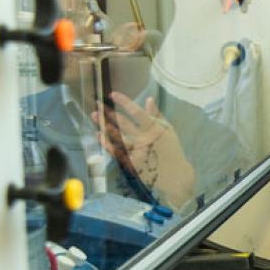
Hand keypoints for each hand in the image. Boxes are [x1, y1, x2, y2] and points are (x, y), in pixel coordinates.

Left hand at [95, 92, 195, 207]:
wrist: (175, 175)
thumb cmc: (171, 150)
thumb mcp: (168, 130)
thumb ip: (156, 115)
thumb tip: (149, 99)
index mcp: (156, 129)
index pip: (137, 112)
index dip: (124, 102)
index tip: (113, 94)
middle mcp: (146, 139)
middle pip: (124, 123)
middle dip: (109, 112)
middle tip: (97, 103)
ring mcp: (138, 152)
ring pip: (117, 136)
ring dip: (105, 125)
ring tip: (94, 115)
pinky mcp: (132, 163)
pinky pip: (116, 151)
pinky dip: (106, 143)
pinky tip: (98, 134)